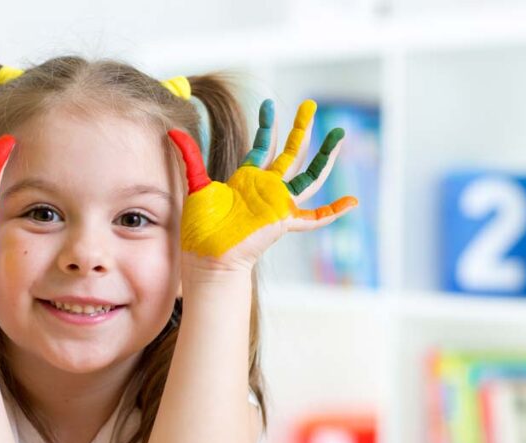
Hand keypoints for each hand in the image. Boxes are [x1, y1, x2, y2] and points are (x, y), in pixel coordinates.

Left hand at [168, 99, 357, 273]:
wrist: (207, 254)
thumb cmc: (201, 227)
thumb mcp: (196, 183)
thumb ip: (190, 156)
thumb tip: (173, 130)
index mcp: (247, 180)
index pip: (262, 146)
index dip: (266, 125)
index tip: (269, 104)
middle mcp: (266, 189)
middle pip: (290, 153)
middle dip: (300, 128)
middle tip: (310, 104)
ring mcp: (277, 204)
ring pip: (308, 175)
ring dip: (324, 155)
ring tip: (339, 134)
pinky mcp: (284, 220)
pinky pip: (314, 217)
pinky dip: (333, 211)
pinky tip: (352, 202)